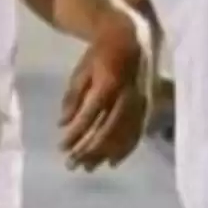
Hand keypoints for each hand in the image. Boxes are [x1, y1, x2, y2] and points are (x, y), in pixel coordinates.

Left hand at [60, 14, 147, 170]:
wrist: (127, 40)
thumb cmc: (98, 56)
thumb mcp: (80, 72)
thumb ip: (72, 98)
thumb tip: (63, 124)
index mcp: (108, 83)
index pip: (90, 115)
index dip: (75, 134)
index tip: (62, 148)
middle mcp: (126, 95)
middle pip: (107, 129)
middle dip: (89, 150)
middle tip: (72, 165)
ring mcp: (138, 102)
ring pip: (123, 134)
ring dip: (104, 154)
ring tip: (88, 168)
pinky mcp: (145, 107)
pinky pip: (136, 132)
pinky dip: (125, 149)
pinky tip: (113, 162)